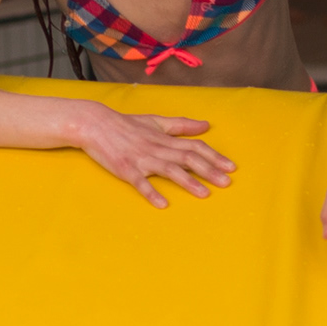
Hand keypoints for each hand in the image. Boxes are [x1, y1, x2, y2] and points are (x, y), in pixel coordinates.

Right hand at [72, 105, 235, 206]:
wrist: (95, 124)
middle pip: (187, 158)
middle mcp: (157, 148)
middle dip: (209, 170)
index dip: (214, 156)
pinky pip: (140, 183)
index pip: (194, 146)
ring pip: (169, 170)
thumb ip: (181, 126)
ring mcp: (142, 159)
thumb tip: (205, 125)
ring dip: (188, 181)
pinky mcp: (126, 169)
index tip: (231, 167)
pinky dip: (152, 192)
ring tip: (204, 193)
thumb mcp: (156, 122)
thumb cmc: (126, 124)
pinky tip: (162, 204)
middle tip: (226, 182)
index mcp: (165, 138)